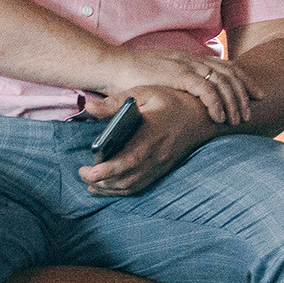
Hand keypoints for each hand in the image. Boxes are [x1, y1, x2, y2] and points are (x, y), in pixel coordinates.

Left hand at [79, 86, 216, 195]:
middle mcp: (156, 155)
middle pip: (125, 178)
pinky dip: (122, 190)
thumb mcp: (145, 92)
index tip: (85, 170)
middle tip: (82, 173)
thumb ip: (116, 102)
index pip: (125, 161)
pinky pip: (140, 185)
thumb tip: (89, 107)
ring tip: (90, 183)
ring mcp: (160, 164)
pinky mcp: (162, 168)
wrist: (202, 115)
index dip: (104, 171)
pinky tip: (107, 186)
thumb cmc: (171, 100)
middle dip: (100, 181)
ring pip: (131, 185)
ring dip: (109, 188)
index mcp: (150, 136)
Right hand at [97, 47, 254, 125]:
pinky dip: (217, 103)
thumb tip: (185, 94)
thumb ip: (173, 81)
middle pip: (229, 72)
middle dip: (246, 91)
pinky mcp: (178, 75)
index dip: (242, 79)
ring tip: (238, 119)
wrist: (109, 66)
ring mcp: (185, 66)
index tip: (254, 94)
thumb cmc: (127, 75)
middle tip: (253, 108)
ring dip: (234, 101)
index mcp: (187, 58)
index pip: (224, 65)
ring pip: (223, 82)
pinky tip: (220, 117)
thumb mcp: (157, 76)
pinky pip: (207, 90)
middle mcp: (190, 60)